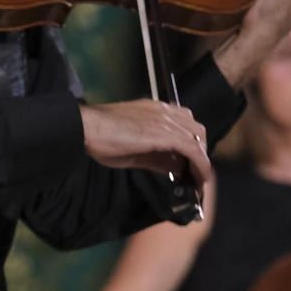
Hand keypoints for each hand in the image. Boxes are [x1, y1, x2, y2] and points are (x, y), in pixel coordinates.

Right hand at [79, 100, 211, 192]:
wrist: (88, 128)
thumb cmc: (103, 138)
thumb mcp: (135, 151)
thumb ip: (157, 157)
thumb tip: (176, 167)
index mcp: (155, 110)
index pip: (185, 123)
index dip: (191, 143)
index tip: (190, 163)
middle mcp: (164, 111)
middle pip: (196, 129)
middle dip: (199, 151)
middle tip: (194, 172)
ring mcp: (166, 120)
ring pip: (197, 139)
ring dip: (201, 161)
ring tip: (198, 180)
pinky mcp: (165, 133)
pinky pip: (192, 150)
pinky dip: (200, 166)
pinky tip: (198, 180)